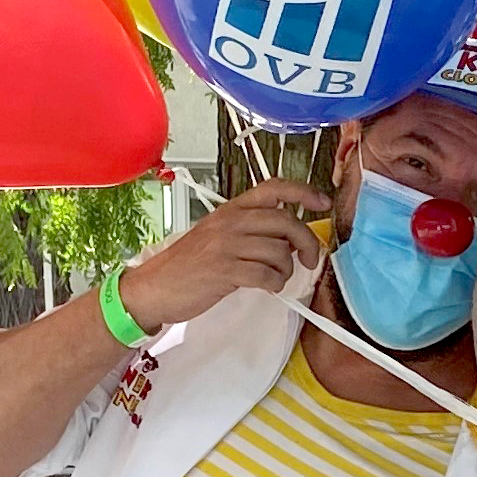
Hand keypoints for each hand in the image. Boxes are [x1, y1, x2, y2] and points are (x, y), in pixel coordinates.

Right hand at [118, 179, 330, 330]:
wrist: (153, 288)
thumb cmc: (188, 264)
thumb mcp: (218, 235)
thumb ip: (251, 229)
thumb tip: (290, 237)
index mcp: (231, 209)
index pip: (274, 188)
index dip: (304, 193)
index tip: (323, 202)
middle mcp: (231, 222)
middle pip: (286, 222)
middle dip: (307, 242)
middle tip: (311, 260)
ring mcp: (226, 246)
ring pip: (279, 251)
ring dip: (287, 269)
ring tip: (276, 277)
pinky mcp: (224, 271)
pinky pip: (267, 275)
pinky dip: (275, 284)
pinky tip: (268, 287)